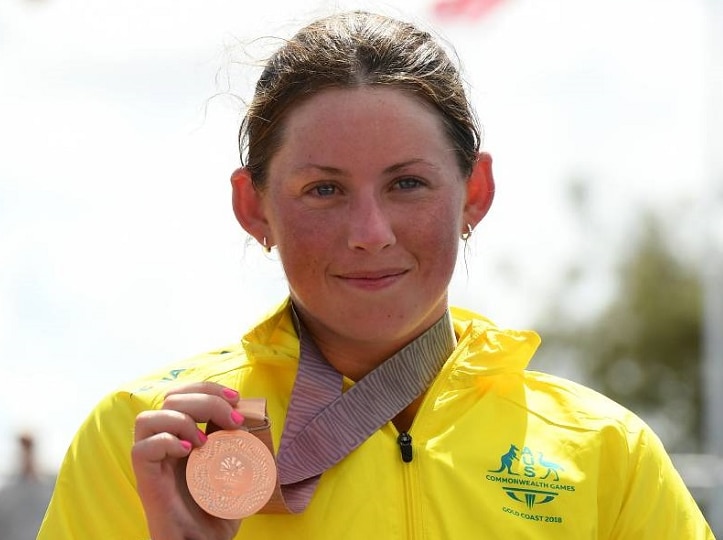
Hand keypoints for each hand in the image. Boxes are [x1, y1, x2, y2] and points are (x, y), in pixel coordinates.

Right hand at [132, 382, 244, 539]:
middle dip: (205, 399)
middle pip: (170, 398)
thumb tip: (244, 412)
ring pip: (146, 418)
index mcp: (183, 434)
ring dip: (182, 419)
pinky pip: (141, 449)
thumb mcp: (234, 464)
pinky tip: (191, 452)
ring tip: (206, 441)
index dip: (208, 388)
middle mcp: (164, 443)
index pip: (185, 393)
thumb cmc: (220, 506)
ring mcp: (153, 461)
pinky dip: (166, 442)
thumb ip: (234, 439)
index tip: (236, 398)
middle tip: (233, 420)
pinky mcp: (146, 481)